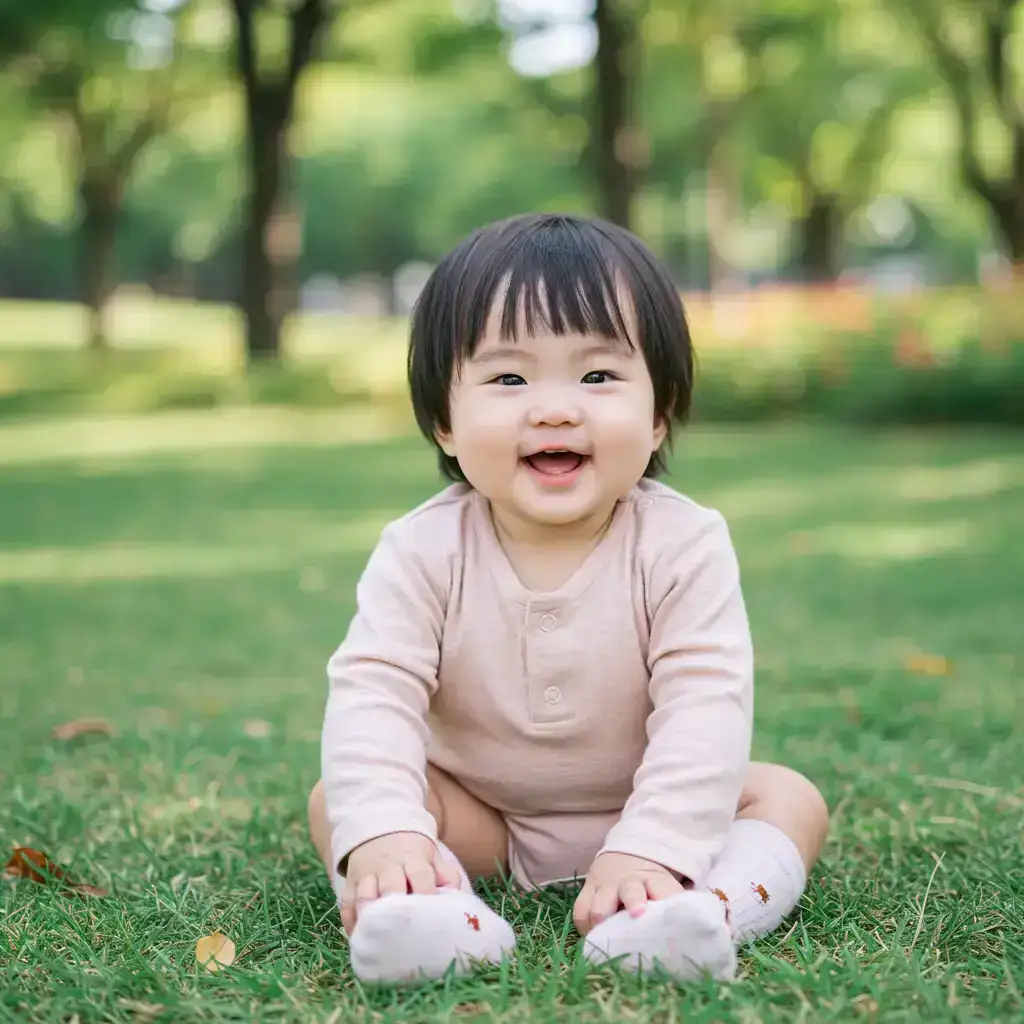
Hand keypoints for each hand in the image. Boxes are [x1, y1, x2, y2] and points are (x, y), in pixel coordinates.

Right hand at [340, 831, 460, 934]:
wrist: (380, 829)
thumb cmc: (411, 852)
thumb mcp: (431, 856)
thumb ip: (445, 875)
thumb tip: (457, 898)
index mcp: (413, 859)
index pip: (420, 875)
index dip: (426, 893)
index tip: (430, 915)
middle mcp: (388, 866)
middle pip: (391, 886)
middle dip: (395, 908)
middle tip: (403, 935)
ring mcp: (367, 874)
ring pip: (365, 895)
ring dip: (369, 917)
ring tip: (376, 941)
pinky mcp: (350, 882)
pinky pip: (346, 903)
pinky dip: (349, 921)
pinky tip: (357, 939)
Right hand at [573, 852, 684, 935]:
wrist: (624, 856)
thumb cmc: (650, 883)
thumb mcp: (666, 887)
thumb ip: (678, 906)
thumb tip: (704, 931)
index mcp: (654, 880)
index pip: (664, 887)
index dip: (667, 898)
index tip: (672, 912)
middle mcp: (629, 881)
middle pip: (630, 888)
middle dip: (633, 899)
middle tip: (638, 913)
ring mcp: (605, 886)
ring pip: (599, 900)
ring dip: (602, 917)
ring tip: (604, 934)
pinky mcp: (588, 890)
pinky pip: (581, 908)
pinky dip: (585, 925)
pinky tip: (594, 937)